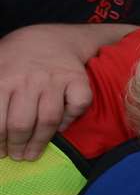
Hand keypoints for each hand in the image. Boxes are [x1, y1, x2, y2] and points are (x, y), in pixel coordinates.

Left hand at [0, 23, 129, 159]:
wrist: (51, 38)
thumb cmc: (16, 58)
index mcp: (2, 79)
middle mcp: (28, 80)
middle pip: (21, 124)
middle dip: (16, 146)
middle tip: (17, 156)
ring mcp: (55, 79)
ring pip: (48, 120)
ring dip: (40, 142)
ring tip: (32, 153)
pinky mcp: (78, 79)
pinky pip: (77, 105)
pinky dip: (70, 120)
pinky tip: (60, 127)